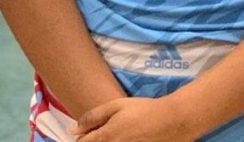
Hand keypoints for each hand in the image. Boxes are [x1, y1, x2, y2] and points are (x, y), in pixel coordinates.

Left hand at [70, 96, 197, 141]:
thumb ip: (94, 116)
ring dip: (106, 141)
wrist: (171, 121)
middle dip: (93, 140)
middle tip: (109, 131)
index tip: (86, 133)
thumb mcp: (118, 105)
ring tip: (119, 133)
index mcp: (105, 136)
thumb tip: (72, 129)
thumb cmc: (144, 110)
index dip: (81, 137)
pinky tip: (127, 137)